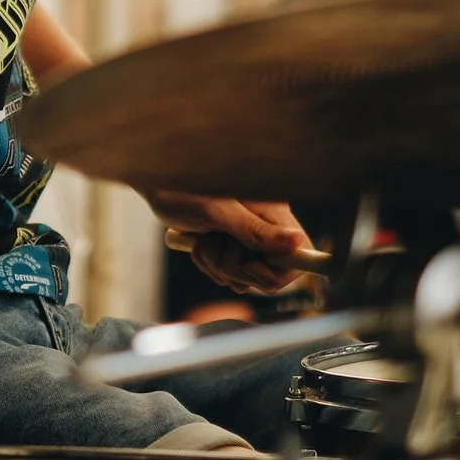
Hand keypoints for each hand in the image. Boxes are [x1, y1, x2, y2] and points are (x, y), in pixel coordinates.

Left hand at [147, 191, 310, 295]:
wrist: (158, 182)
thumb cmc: (184, 188)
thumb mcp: (219, 210)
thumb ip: (257, 230)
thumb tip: (297, 242)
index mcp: (272, 214)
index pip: (300, 254)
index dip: (280, 272)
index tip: (251, 266)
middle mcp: (265, 227)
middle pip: (269, 273)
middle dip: (237, 268)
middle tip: (217, 244)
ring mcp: (247, 238)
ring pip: (244, 276)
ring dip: (217, 264)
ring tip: (204, 238)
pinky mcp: (229, 246)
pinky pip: (226, 274)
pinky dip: (209, 263)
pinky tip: (199, 242)